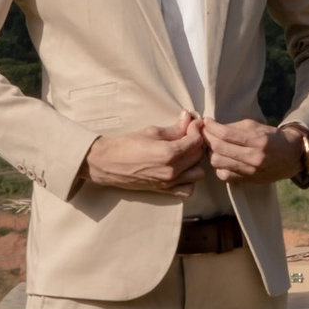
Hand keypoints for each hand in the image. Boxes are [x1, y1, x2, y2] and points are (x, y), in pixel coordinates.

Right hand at [81, 118, 211, 192]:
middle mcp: (172, 170)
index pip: (196, 141)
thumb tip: (188, 117)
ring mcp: (169, 183)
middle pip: (198, 156)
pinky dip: (189, 180)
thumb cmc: (128, 145)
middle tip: (188, 134)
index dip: (196, 130)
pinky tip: (182, 170)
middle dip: (196, 142)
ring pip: (197, 173)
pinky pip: (188, 189)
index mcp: (169, 153)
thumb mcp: (151, 131)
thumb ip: (174, 128)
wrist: (109, 163)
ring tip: (185, 152)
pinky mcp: (165, 190)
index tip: (192, 123)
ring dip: (195, 162)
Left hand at [199, 116, 308, 183]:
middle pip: (219, 149)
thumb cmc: (272, 137)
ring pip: (218, 163)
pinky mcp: (248, 181)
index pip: (226, 134)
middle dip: (207, 138)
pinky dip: (218, 167)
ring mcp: (250, 172)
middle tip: (204, 132)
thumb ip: (234, 127)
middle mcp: (254, 158)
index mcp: (257, 140)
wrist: (291, 156)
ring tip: (211, 145)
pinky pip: (224, 176)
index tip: (206, 121)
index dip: (212, 127)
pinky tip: (221, 159)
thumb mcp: (256, 126)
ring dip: (210, 152)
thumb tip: (213, 126)